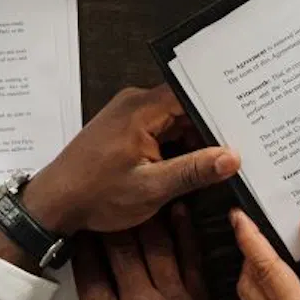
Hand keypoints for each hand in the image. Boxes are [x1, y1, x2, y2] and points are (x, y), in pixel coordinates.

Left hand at [10, 87, 238, 249]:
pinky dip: (175, 147)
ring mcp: (129, 116)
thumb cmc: (96, 194)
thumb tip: (232, 157)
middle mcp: (135, 103)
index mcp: (142, 108)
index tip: (245, 124)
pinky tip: (190, 167)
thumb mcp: (151, 187)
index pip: (192, 96)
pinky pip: (160, 130)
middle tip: (240, 146)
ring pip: (175, 121)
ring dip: (192, 142)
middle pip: (185, 108)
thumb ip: (193, 170)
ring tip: (220, 162)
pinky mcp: (125, 130)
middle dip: (209, 129)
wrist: (55, 203)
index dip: (219, 110)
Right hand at [43, 215, 281, 299]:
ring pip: (153, 246)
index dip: (81, 248)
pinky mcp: (200, 299)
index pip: (89, 276)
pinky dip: (183, 231)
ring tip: (135, 191)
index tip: (74, 228)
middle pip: (119, 252)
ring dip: (143, 217)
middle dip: (108, 223)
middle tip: (102, 197)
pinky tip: (178, 210)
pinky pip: (189, 257)